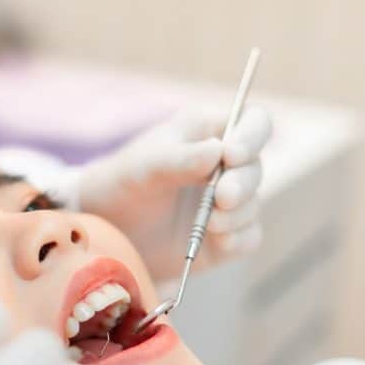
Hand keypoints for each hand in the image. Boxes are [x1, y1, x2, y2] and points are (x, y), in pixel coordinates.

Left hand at [78, 106, 271, 279]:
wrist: (109, 229)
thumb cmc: (124, 183)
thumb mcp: (146, 167)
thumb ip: (181, 159)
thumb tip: (221, 150)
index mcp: (208, 133)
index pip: (253, 122)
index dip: (252, 136)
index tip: (232, 154)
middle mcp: (225, 166)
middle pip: (255, 168)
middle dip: (242, 184)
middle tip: (222, 197)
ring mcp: (227, 202)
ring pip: (253, 205)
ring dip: (237, 215)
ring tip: (209, 224)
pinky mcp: (226, 236)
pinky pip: (249, 237)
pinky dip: (237, 240)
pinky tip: (218, 242)